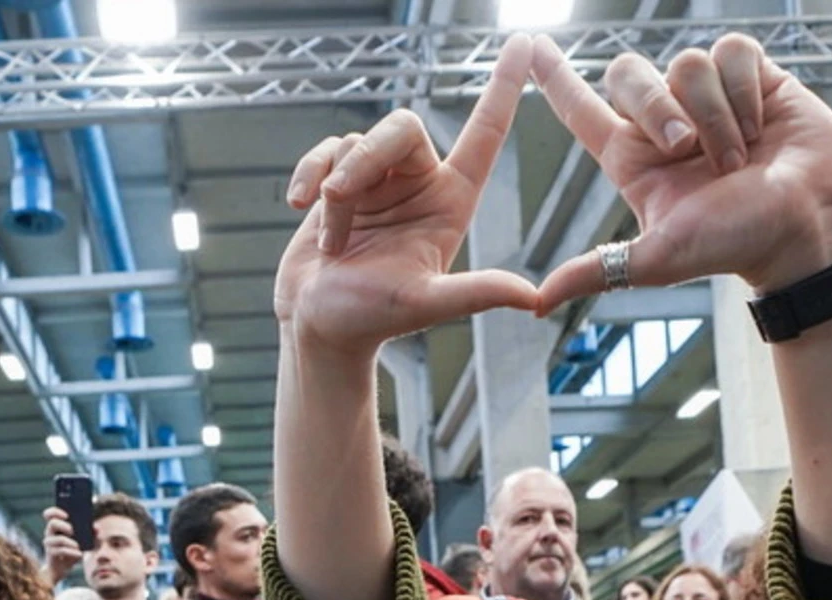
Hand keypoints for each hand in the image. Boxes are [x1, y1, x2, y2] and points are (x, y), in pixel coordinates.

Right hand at [41, 506, 83, 586]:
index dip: (56, 511)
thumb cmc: (72, 551)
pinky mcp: (51, 554)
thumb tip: (97, 528)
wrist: (62, 569)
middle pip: (52, 523)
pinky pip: (61, 551)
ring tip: (78, 546)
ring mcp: (49, 543)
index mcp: (56, 526)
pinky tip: (79, 554)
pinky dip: (72, 552)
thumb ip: (91, 534)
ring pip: (59, 539)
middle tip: (72, 530)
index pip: (50, 514)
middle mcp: (50, 533)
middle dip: (63, 525)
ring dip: (70, 541)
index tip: (67, 514)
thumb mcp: (83, 542)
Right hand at [274, 33, 537, 355]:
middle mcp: (419, 184)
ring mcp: (378, 181)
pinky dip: (310, 175)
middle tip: (336, 200)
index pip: (485, 133)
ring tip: (333, 241)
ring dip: (335, 191)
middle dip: (365, 159)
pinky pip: (326, 152)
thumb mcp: (424, 303)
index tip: (525, 42)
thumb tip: (531, 297)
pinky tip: (300, 205)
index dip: (505, 87)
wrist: (318, 325)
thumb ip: (474, 293)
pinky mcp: (339, 181)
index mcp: (451, 203)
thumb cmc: (372, 320)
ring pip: (357, 144)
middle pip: (402, 127)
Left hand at [530, 34, 831, 306]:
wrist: (806, 226)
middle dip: (655, 105)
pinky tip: (762, 124)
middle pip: (629, 75)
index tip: (530, 48)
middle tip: (686, 148)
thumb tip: (538, 304)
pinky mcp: (752, 78)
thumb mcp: (658, 259)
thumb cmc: (736, 244)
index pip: (581, 110)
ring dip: (714, 113)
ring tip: (738, 156)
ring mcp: (708, 99)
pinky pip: (732, 52)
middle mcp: (666, 125)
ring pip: (687, 64)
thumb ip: (598, 270)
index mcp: (634, 160)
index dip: (555, 80)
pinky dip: (746, 89)